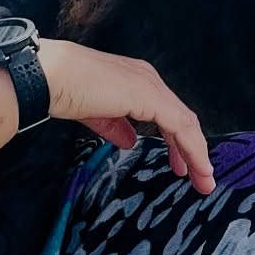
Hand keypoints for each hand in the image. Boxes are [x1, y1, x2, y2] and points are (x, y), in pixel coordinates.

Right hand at [37, 39, 214, 192]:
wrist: (51, 76)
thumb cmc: (64, 88)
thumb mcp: (96, 113)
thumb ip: (116, 127)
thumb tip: (129, 142)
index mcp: (136, 81)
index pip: (167, 114)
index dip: (178, 142)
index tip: (183, 166)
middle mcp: (147, 79)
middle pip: (181, 119)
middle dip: (193, 150)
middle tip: (201, 177)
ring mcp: (150, 85)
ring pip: (185, 123)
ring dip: (197, 153)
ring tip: (204, 179)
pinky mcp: (149, 96)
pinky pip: (180, 125)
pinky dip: (192, 148)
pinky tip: (195, 166)